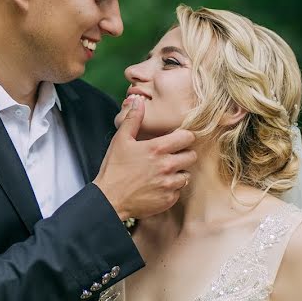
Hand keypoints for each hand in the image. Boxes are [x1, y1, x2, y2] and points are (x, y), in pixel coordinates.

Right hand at [94, 95, 196, 220]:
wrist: (109, 199)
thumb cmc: (114, 169)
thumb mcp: (120, 140)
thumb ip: (133, 119)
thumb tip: (138, 101)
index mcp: (157, 148)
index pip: (187, 137)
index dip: (184, 137)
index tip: (177, 140)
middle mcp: (167, 165)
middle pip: (192, 156)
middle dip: (183, 154)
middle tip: (171, 157)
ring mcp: (169, 184)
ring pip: (187, 175)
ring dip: (178, 173)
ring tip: (164, 173)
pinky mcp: (168, 199)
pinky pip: (179, 191)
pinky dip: (172, 188)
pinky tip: (159, 186)